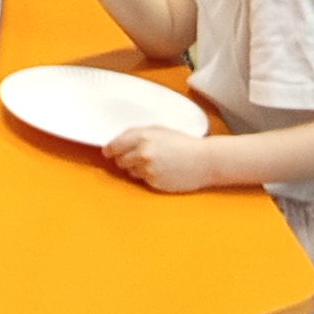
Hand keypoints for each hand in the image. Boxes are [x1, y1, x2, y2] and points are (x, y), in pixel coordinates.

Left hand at [103, 124, 220, 191]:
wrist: (204, 160)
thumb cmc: (183, 143)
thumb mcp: (158, 130)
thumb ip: (136, 135)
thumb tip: (116, 143)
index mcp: (142, 136)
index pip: (113, 146)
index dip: (110, 150)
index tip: (109, 152)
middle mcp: (142, 153)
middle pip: (119, 160)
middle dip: (125, 159)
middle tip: (138, 157)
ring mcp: (147, 169)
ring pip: (130, 171)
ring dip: (137, 168)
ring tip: (156, 163)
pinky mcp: (154, 182)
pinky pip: (142, 180)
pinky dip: (148, 176)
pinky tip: (162, 171)